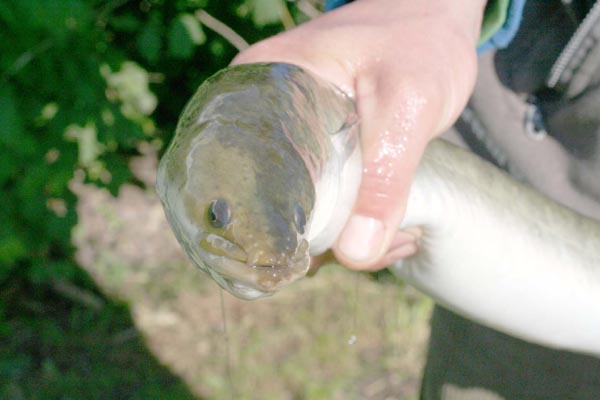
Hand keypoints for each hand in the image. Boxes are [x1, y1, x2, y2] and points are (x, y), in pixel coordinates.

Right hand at [232, 0, 484, 269]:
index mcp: (259, 90)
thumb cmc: (419, 42)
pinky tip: (395, 230)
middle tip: (378, 248)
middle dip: (318, 240)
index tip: (311, 256)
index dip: (265, 225)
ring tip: (400, 237)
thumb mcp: (407, 104)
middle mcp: (264, 115)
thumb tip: (355, 255)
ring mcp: (291, 135)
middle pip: (267, 201)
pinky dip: (355, 225)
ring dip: (345, 238)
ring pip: (299, 208)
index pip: (237, 174)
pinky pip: (323, 200)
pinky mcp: (318, 150)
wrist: (434, 18)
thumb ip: (385, 177)